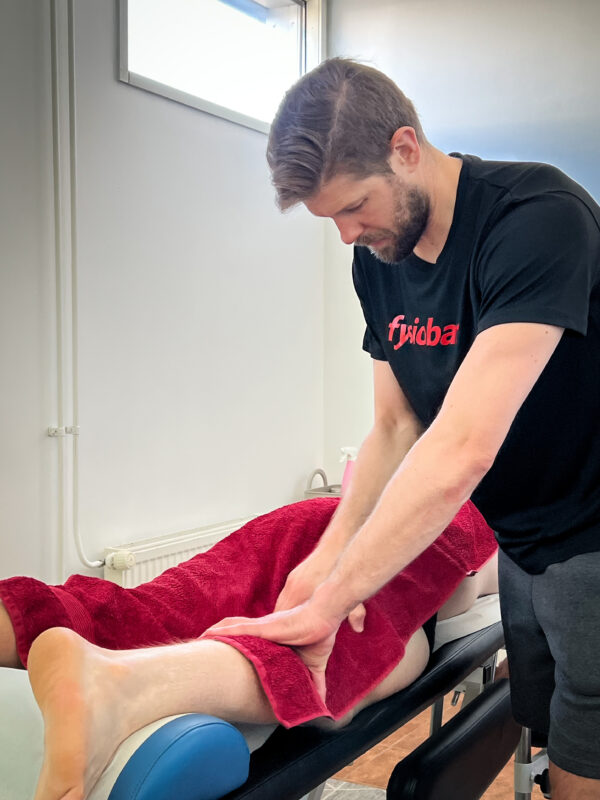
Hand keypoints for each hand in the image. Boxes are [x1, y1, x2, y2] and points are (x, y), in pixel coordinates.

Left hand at [202, 601, 340, 702]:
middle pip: (235, 635)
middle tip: (201, 649)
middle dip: (218, 640)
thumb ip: (315, 683)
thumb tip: (320, 703)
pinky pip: (238, 627)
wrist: (325, 614)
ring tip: (199, 641)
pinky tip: (210, 633)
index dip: (234, 647)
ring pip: (232, 630)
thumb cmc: (320, 631)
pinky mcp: (264, 626)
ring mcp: (263, 629)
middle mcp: (264, 633)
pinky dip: (223, 631)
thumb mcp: (315, 664)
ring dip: (215, 635)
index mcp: (274, 641)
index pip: (249, 643)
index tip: (220, 658)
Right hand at [275, 548, 366, 632]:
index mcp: (306, 597)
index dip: (289, 634)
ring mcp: (292, 582)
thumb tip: (359, 629)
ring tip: (289, 629)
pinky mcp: (293, 576)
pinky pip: (285, 596)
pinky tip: (294, 612)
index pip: (287, 621)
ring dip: (284, 616)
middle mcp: (295, 590)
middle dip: (282, 627)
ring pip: (281, 605)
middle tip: (287, 640)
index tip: (292, 644)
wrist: (334, 547)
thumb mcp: (350, 595)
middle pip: (280, 615)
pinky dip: (287, 605)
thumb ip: (354, 613)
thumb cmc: (342, 573)